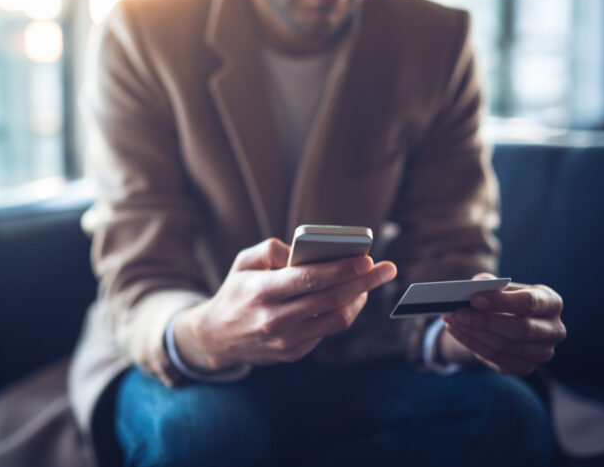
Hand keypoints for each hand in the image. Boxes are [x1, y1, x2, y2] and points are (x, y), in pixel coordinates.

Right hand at [174, 238, 396, 370]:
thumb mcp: (243, 263)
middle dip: (363, 282)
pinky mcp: (292, 354)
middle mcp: (274, 319)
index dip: (342, 268)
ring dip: (357, 300)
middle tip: (386, 269)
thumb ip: (271, 249)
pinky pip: (326, 332)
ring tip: (369, 283)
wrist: (216, 337)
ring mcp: (285, 341)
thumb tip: (303, 249)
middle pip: (330, 299)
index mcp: (261, 292)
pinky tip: (349, 298)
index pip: (310, 279)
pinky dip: (342, 313)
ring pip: (335, 320)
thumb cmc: (236, 291)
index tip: (367, 258)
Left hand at [441, 273, 566, 374]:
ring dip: (472, 332)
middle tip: (455, 312)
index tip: (474, 299)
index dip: (501, 301)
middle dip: (483, 321)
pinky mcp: (525, 367)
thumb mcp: (500, 287)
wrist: (508, 321)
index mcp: (552, 302)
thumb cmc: (505, 299)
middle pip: (520, 329)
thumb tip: (474, 287)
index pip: (529, 303)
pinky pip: (494, 358)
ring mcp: (542, 353)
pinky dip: (471, 343)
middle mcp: (554, 330)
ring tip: (450, 319)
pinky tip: (455, 331)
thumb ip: (488, 284)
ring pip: (504, 346)